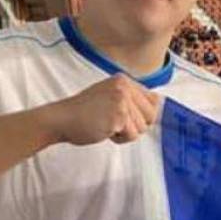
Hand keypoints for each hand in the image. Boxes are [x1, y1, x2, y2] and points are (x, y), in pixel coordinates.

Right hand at [38, 75, 162, 145]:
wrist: (62, 119)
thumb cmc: (84, 113)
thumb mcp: (110, 97)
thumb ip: (132, 99)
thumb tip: (158, 102)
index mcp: (123, 80)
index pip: (153, 101)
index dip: (143, 115)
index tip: (126, 117)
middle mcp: (124, 86)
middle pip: (152, 115)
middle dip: (136, 125)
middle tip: (114, 122)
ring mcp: (122, 99)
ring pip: (142, 128)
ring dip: (125, 133)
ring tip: (106, 125)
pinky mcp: (118, 115)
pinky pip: (132, 135)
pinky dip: (119, 138)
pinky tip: (104, 131)